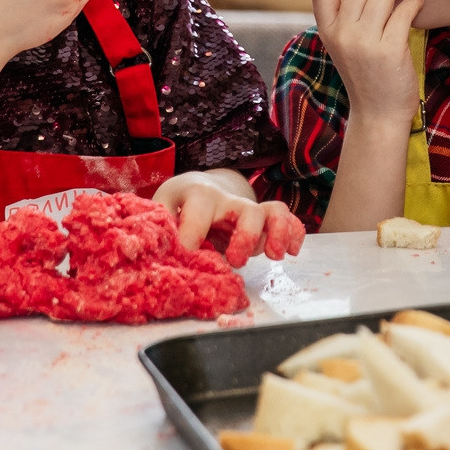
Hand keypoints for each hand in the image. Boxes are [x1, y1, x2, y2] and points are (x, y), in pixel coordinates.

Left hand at [155, 171, 307, 266]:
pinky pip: (287, 220)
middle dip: (246, 236)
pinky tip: (293, 251)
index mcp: (198, 195)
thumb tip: (154, 246)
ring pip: (273, 212)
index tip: (188, 252)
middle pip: (246, 210)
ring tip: (275, 257)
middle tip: (236, 261)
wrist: (198, 188)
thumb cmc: (177, 204)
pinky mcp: (264, 220)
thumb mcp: (161, 207)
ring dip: (278, 233)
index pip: (199, 211)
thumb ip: (159, 225)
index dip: (194, 232)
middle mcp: (228, 200)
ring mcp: (248, 209)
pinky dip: (294, 233)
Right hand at [308, 0, 423, 122]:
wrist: (378, 115)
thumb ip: (348, 15)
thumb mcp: (345, 45)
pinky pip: (403, 12)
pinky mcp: (389, 51)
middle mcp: (342, 34)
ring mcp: (364, 43)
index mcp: (327, 31)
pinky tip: (418, 1)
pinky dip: (414, 1)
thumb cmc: (366, 74)